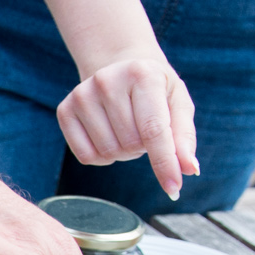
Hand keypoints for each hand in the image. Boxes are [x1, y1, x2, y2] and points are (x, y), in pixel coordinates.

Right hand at [58, 55, 198, 200]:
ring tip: (125, 128)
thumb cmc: (154, 88)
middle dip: (142, 147)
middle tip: (142, 127)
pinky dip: (102, 156)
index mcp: (142, 74)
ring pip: (108, 153)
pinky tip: (107, 135)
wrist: (119, 64)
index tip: (174, 189)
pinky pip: (86, 156)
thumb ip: (183, 136)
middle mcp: (107, 81)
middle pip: (130, 144)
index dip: (164, 163)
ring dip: (123, 152)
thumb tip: (189, 169)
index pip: (154, 130)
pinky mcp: (65, 110)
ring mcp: (82, 94)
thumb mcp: (177, 103)